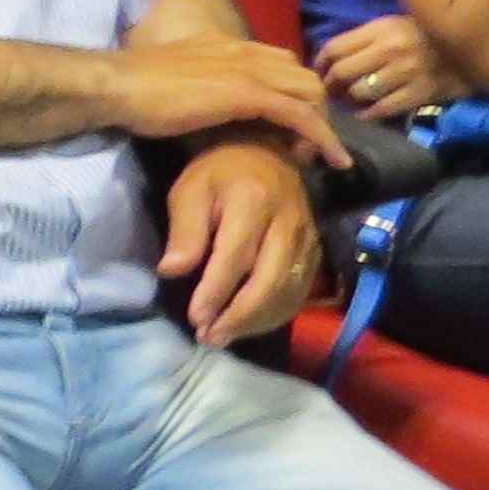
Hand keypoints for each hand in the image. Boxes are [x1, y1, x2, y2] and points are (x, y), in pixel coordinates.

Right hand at [102, 35, 352, 168]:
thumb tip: (205, 105)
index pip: (282, 63)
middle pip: (305, 76)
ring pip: (311, 92)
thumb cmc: (135, 88)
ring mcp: (249, 71)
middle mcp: (245, 52)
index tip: (289, 127)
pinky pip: (301, 115)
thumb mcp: (179, 79)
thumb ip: (201, 84)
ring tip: (313, 156)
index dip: (293, 93)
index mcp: (228, 47)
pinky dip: (323, 137)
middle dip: (315, 110)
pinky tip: (332, 160)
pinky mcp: (249, 94)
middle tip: (303, 145)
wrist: (118, 85)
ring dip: (321, 124)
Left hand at [158, 140, 320, 345]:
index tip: (196, 317)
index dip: (216, 291)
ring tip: (224, 337)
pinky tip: (251, 325)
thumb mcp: (191, 190)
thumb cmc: (220, 172)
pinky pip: (301, 290)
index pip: (236, 256)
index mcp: (253, 201)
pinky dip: (276, 313)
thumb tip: (172, 271)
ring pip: (288, 290)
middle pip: (269, 279)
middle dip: (239, 315)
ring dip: (257, 320)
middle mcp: (287, 222)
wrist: (266, 152)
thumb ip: (185, 230)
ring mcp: (307, 238)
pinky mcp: (316, 250)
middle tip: (210, 337)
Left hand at [314, 13, 455, 121]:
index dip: (320, 63)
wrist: (469, 47)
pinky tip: (365, 114)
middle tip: (331, 92)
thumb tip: (328, 59)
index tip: (320, 72)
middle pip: (343, 72)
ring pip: (360, 92)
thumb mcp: (391, 26)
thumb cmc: (422, 35)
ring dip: (349, 100)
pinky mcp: (420, 93)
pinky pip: (384, 109)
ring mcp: (406, 72)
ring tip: (349, 102)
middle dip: (331, 85)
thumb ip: (362, 39)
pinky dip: (369, 114)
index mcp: (380, 29)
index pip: (335, 47)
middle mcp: (390, 49)